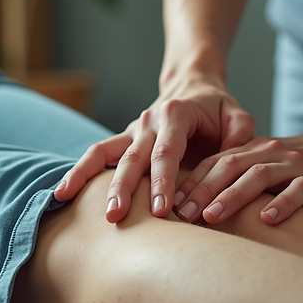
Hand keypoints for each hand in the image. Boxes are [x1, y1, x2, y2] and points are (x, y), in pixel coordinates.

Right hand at [54, 77, 254, 222]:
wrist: (194, 85)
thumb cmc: (218, 108)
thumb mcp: (238, 116)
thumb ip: (240, 137)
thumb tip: (232, 162)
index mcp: (176, 114)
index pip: (167, 152)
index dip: (163, 181)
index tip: (162, 210)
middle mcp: (149, 121)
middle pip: (132, 158)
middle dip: (123, 188)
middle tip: (115, 216)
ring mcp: (132, 130)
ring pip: (105, 154)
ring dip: (88, 178)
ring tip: (67, 200)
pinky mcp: (124, 141)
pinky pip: (98, 155)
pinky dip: (79, 171)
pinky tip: (62, 193)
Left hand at [173, 129, 302, 225]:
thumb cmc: (290, 171)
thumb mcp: (259, 171)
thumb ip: (233, 183)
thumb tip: (191, 214)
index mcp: (248, 152)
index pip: (213, 163)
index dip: (191, 182)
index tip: (170, 204)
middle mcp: (267, 154)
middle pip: (229, 168)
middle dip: (203, 190)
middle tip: (182, 214)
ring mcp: (292, 165)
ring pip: (258, 176)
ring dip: (233, 196)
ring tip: (212, 216)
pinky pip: (298, 189)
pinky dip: (282, 203)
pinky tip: (267, 218)